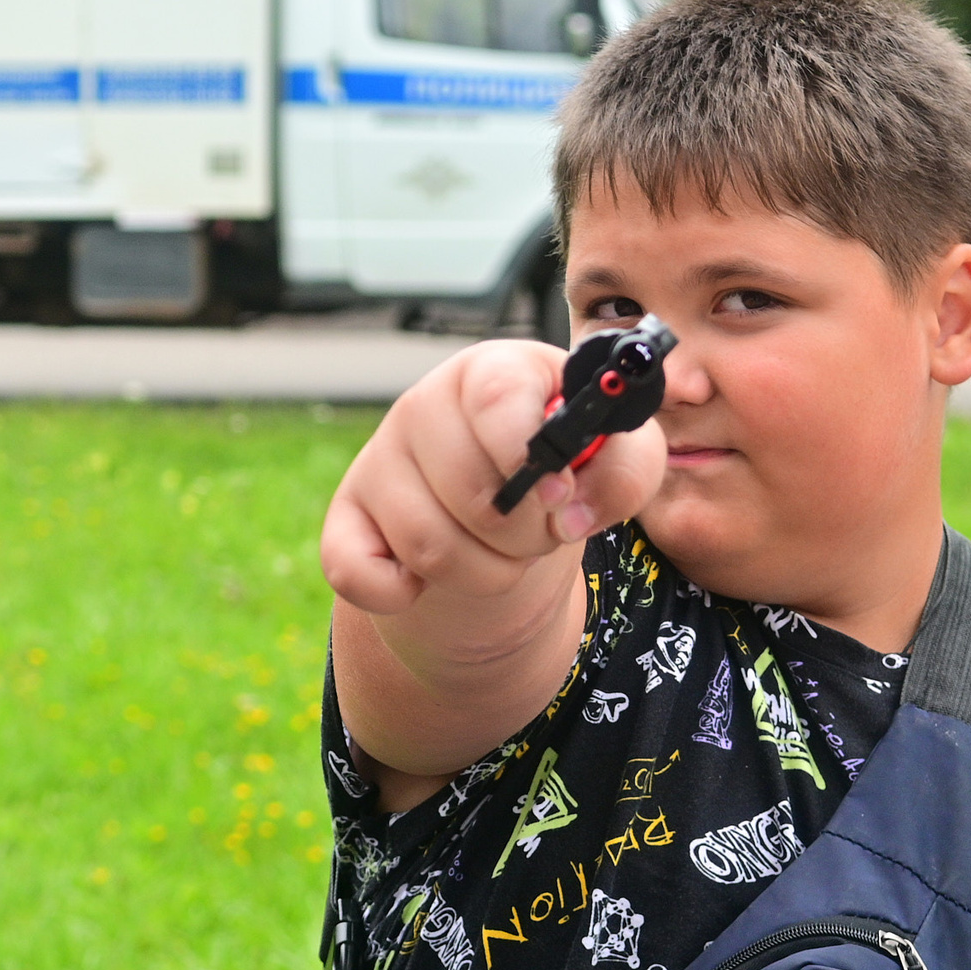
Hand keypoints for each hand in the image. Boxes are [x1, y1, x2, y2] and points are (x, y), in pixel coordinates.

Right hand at [322, 338, 668, 615]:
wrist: (504, 501)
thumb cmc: (566, 465)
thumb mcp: (620, 458)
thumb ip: (625, 471)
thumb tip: (566, 511)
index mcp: (493, 373)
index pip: (495, 397)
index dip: (528, 454)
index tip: (558, 489)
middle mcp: (423, 406)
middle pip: (470, 492)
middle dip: (526, 536)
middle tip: (539, 528)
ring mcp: (377, 463)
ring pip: (429, 547)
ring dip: (487, 574)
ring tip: (503, 553)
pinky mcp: (345, 519)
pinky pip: (357, 575)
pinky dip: (400, 596)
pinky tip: (428, 580)